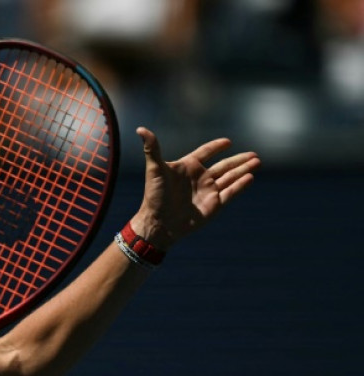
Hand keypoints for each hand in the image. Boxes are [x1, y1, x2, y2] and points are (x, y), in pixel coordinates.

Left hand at [132, 126, 259, 249]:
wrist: (159, 223)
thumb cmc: (155, 195)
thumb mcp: (154, 169)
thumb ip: (152, 149)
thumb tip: (141, 129)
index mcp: (188, 167)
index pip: (205, 153)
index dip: (215, 147)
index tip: (228, 141)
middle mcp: (199, 178)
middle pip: (224, 166)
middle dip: (239, 160)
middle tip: (254, 154)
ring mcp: (208, 191)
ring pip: (230, 178)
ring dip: (243, 170)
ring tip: (257, 161)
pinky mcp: (214, 205)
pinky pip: (230, 193)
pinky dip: (240, 186)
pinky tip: (250, 177)